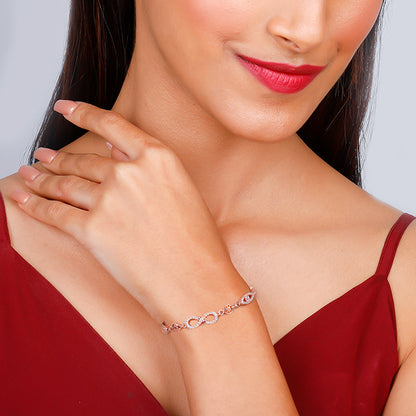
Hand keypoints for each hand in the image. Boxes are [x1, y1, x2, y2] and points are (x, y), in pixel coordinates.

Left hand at [11, 100, 243, 323]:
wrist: (196, 280)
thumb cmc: (196, 241)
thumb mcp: (181, 191)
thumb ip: (147, 166)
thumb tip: (115, 148)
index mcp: (157, 158)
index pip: (112, 125)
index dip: (83, 113)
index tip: (65, 107)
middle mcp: (129, 173)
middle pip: (83, 159)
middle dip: (58, 158)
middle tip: (42, 157)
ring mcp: (108, 200)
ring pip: (64, 184)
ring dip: (41, 179)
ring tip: (29, 175)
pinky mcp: (91, 230)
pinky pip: (54, 212)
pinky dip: (33, 205)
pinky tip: (21, 198)